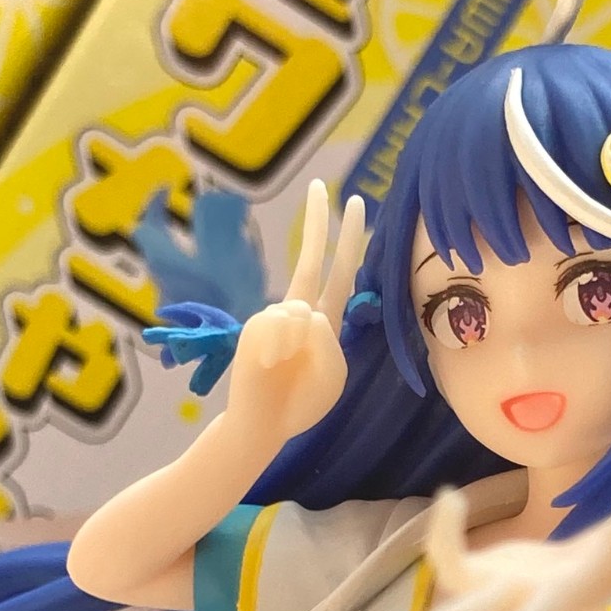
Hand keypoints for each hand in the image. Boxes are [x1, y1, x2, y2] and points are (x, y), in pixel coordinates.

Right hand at [227, 180, 364, 445]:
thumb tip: (302, 310)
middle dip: (321, 224)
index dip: (348, 240)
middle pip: (314, 259)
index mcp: (324, 321)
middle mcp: (300, 311)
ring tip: (286, 369)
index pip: (340, 272)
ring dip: (303, 346)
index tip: (354, 204)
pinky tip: (271, 366)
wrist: (264, 425)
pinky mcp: (255, 326)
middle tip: (327, 185)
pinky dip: (283, 351)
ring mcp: (275, 316)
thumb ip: (326, 340)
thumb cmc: (301, 400)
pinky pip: (282, 327)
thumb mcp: (331, 373)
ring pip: (303, 313)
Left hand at [419, 486, 610, 610]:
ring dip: (445, 549)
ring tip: (449, 506)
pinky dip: (446, 529)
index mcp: (553, 601)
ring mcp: (486, 588)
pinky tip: (452, 497)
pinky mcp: (470, 571)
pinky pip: (449, 552)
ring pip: (454, 578)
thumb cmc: (595, 575)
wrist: (559, 600)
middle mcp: (514, 601)